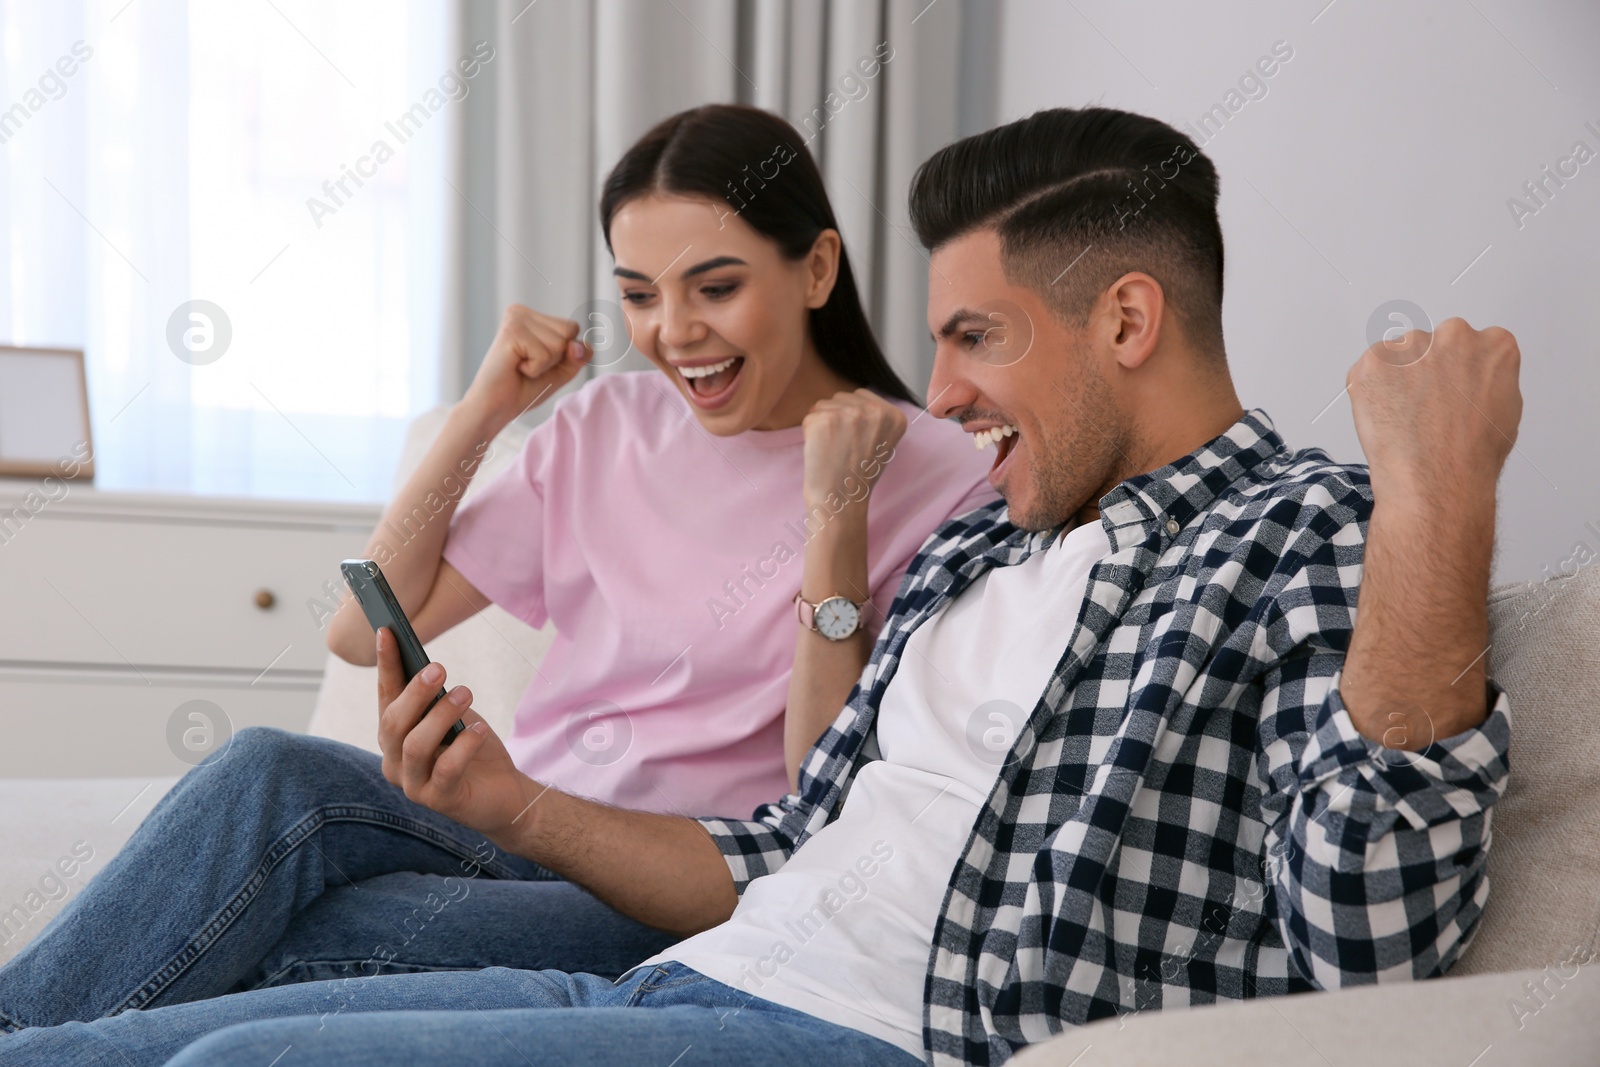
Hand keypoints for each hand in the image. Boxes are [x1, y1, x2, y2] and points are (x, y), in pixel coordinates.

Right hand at [375, 627, 531, 838]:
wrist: (503, 792)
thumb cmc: (471, 747)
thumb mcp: (452, 715)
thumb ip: (434, 698)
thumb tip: (428, 667)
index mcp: (394, 736)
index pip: (385, 696)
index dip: (386, 664)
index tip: (387, 632)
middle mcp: (395, 761)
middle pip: (394, 724)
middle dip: (415, 693)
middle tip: (439, 668)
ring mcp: (413, 784)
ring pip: (415, 746)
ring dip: (441, 715)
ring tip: (465, 692)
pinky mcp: (439, 801)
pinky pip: (446, 770)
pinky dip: (463, 746)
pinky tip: (478, 728)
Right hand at [461, 304, 590, 428]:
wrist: (495, 407)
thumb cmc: (524, 388)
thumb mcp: (561, 370)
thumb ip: (577, 355)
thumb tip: (580, 345)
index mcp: (531, 316)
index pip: (572, 328)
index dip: (563, 353)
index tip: (535, 361)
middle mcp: (521, 312)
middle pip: (569, 331)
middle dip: (555, 357)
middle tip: (527, 365)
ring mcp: (515, 319)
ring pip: (559, 343)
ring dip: (544, 364)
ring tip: (521, 366)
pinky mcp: (511, 332)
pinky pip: (545, 354)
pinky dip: (535, 369)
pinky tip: (516, 367)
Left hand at [800, 389, 906, 512]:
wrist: (841, 500)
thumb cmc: (858, 474)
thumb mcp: (882, 442)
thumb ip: (874, 417)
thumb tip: (852, 400)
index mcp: (895, 416)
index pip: (860, 396)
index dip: (852, 418)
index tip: (857, 441)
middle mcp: (876, 411)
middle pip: (841, 397)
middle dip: (836, 418)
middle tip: (843, 448)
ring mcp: (850, 414)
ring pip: (823, 405)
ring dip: (822, 425)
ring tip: (833, 449)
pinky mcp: (825, 420)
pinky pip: (809, 417)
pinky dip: (809, 434)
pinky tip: (822, 451)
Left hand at [1346, 317, 1521, 501]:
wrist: (1436, 476)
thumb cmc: (1471, 453)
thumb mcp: (1505, 407)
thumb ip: (1488, 379)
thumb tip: (1473, 377)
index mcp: (1494, 344)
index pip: (1470, 345)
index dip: (1456, 373)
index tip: (1451, 391)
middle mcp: (1455, 334)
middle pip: (1432, 346)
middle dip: (1425, 371)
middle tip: (1424, 408)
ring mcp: (1414, 345)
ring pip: (1398, 357)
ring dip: (1396, 379)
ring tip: (1405, 417)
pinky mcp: (1375, 360)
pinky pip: (1367, 372)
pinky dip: (1369, 391)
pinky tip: (1385, 416)